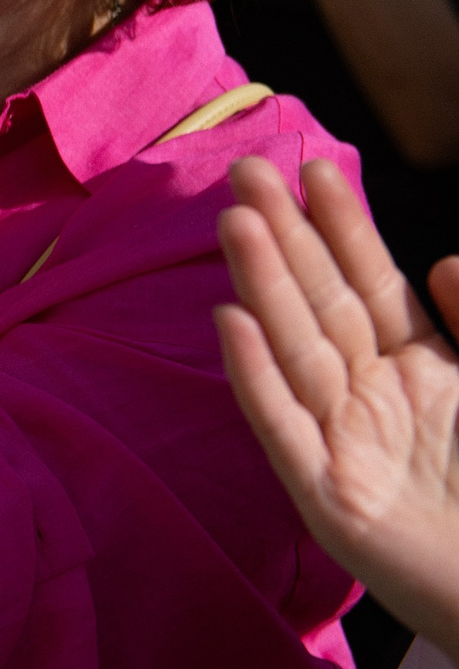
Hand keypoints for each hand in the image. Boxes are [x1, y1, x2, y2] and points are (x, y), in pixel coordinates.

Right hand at [217, 156, 458, 655]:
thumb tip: (442, 259)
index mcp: (422, 377)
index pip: (373, 287)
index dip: (344, 228)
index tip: (315, 168)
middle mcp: (374, 403)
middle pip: (323, 306)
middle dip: (287, 238)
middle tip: (248, 171)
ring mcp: (345, 448)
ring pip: (297, 350)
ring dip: (264, 286)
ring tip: (238, 223)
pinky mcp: (327, 500)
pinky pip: (284, 429)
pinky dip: (256, 378)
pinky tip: (231, 324)